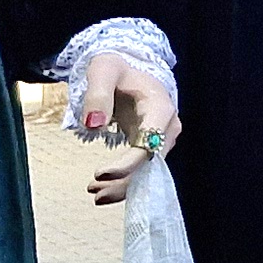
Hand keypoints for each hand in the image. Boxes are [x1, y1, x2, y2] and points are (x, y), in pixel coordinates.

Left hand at [73, 48, 182, 177]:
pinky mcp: (152, 145)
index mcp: (160, 107)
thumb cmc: (115, 69)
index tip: (100, 173)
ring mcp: (163, 137)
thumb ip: (97, 94)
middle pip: (150, 162)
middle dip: (124, 181)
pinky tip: (103, 190)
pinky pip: (142, 168)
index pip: (149, 143)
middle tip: (93, 190)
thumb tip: (94, 125)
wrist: (127, 71)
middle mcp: (168, 126)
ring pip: (148, 171)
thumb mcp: (102, 71)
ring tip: (94, 193)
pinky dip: (125, 181)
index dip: (128, 163)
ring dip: (123, 186)